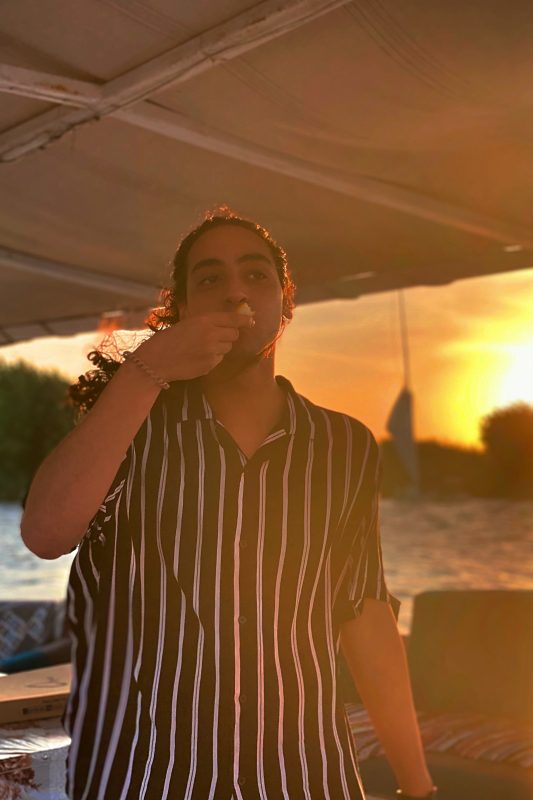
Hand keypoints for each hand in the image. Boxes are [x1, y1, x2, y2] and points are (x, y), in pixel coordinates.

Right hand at [134, 312, 254, 381]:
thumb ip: (206, 321)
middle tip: (217, 336)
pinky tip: (198, 357)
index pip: (232, 318)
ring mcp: (212, 352)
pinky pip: (219, 359)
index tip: (250, 320)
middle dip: (229, 335)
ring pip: (227, 348)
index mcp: (204, 321)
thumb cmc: (167, 340)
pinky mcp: (210, 365)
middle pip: (234, 334)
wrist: (155, 361)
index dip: (244, 319)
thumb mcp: (186, 323)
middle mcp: (211, 335)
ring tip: (203, 348)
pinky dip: (213, 358)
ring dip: (221, 347)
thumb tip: (225, 319)